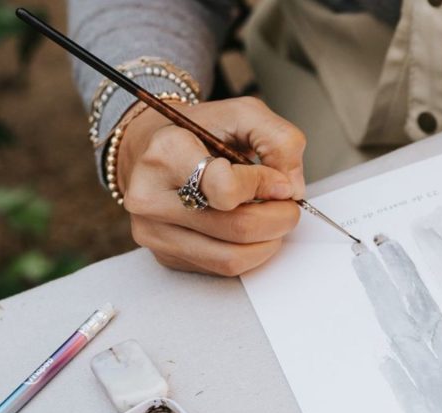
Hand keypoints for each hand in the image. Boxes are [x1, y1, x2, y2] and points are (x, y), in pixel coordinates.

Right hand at [117, 97, 306, 275]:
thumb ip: (279, 141)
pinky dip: (249, 252)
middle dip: (279, 219)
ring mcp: (154, 232)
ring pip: (232, 259)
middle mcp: (150, 196)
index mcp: (165, 153)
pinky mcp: (164, 256)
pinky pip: (222, 269)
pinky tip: (248, 230)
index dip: (264, 185)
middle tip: (287, 205)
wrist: (154, 149)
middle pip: (238, 229)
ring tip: (271, 218)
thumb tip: (291, 188)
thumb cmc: (201, 131)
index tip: (275, 178)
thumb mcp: (244, 114)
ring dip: (268, 242)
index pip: (226, 188)